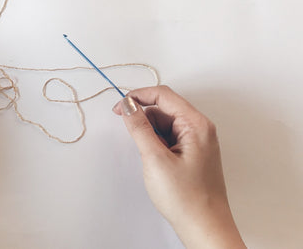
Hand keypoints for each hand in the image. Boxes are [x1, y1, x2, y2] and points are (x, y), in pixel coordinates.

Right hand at [112, 86, 244, 248]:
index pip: (164, 95)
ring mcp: (197, 141)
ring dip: (149, 130)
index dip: (138, 96)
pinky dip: (155, 140)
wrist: (204, 228)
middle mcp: (199, 129)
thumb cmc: (187, 198)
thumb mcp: (155, 158)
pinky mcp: (191, 153)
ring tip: (145, 152)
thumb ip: (139, 128)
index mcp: (196, 124)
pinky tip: (151, 156)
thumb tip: (128, 105)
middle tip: (126, 127)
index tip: (120, 106)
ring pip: (165, 122)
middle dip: (143, 115)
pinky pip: (169, 136)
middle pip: (164, 107)